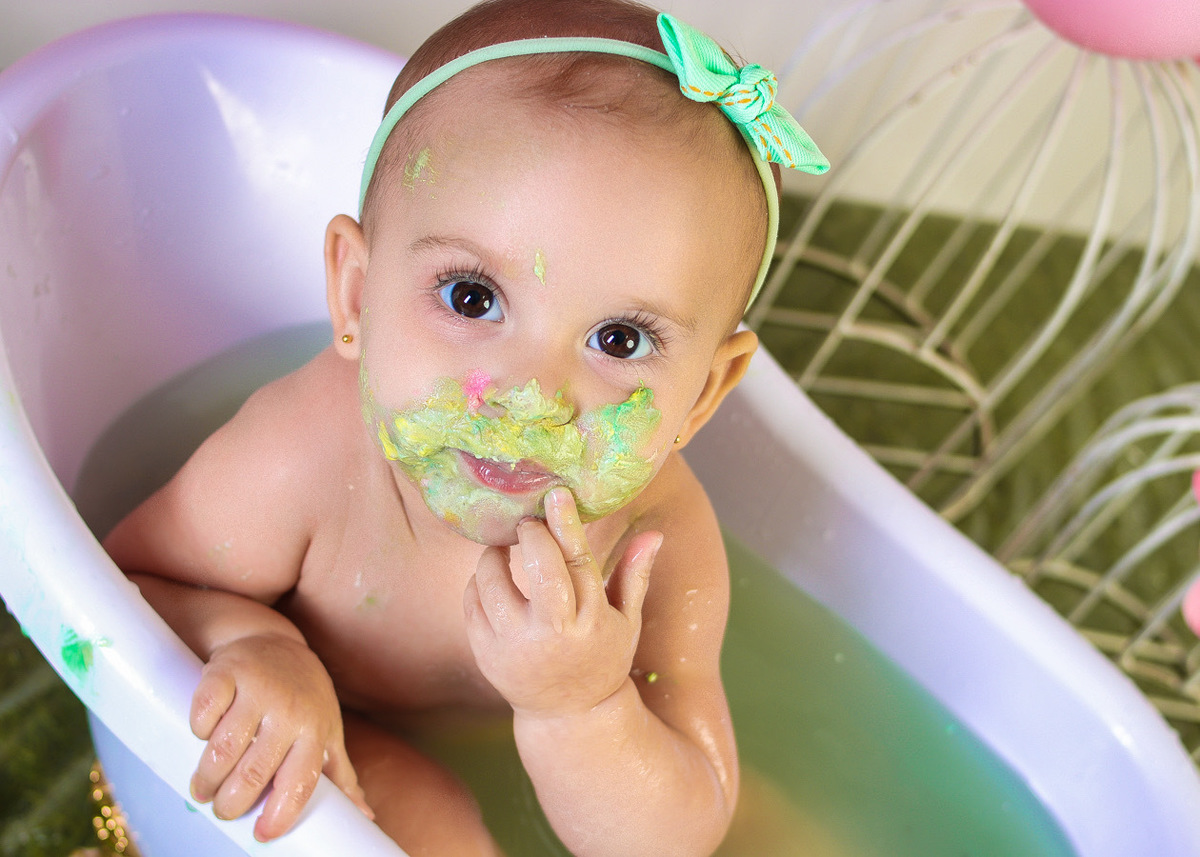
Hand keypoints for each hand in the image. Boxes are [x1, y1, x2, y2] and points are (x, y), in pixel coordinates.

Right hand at [188, 633, 372, 840]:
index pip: (300, 781)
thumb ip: (340, 774)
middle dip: (232, 803)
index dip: (280, 813)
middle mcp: (289, 710)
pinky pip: (203, 714)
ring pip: (223, 750)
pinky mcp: (226, 672)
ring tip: (202, 789)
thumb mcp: (326, 730)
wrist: (274, 642)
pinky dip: (197, 731)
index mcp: (315, 729)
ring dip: (207, 778)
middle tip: (222, 810)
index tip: (262, 835)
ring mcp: (257, 689)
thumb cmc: (303, 696)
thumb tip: (364, 815)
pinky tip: (202, 738)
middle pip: (255, 773)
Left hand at [463, 487, 662, 717]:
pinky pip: (471, 603)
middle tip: (527, 523)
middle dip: (530, 535)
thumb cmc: (601, 657)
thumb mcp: (626, 621)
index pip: (578, 563)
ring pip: (492, 583)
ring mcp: (513, 647)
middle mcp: (551, 635)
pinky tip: (491, 578)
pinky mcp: (485, 655)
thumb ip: (634, 574)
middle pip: (538, 569)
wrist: (568, 715)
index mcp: (589, 622)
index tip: (556, 494)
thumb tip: (655, 533)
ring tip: (504, 549)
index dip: (566, 525)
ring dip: (493, 556)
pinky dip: (478, 582)